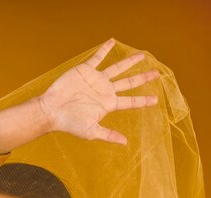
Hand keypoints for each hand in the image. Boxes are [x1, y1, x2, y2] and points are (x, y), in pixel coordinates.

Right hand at [39, 38, 159, 144]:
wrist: (53, 110)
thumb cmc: (70, 123)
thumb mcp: (91, 132)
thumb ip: (108, 135)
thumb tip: (125, 143)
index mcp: (108, 104)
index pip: (130, 102)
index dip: (143, 100)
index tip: (156, 100)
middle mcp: (105, 91)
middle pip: (129, 83)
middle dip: (143, 78)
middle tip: (157, 74)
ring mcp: (97, 80)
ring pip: (117, 68)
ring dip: (129, 61)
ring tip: (141, 55)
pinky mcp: (86, 70)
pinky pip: (98, 58)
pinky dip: (105, 49)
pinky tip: (112, 41)